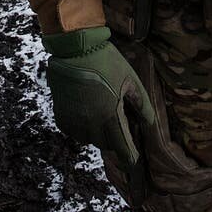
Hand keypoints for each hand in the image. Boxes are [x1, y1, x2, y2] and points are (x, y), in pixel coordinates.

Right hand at [43, 27, 155, 170]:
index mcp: (110, 116)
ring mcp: (75, 120)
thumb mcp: (130, 79)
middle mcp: (91, 123)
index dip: (129, 158)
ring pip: (88, 139)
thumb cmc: (106, 61)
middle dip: (113, 140)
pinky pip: (73, 131)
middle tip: (116, 124)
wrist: (75, 47)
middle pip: (105, 145)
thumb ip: (141, 104)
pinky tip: (84, 113)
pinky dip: (80, 128)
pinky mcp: (61, 114)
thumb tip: (150, 123)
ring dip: (96, 133)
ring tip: (100, 115)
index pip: (122, 148)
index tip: (134, 163)